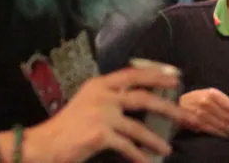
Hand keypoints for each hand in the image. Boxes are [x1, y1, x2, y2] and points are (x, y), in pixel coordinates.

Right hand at [28, 67, 191, 162]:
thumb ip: (109, 98)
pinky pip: (127, 145)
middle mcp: (103, 94)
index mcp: (100, 84)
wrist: (43, 144)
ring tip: (168, 148)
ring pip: (138, 125)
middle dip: (167, 105)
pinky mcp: (100, 134)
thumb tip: (136, 100)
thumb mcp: (87, 102)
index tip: (175, 75)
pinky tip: (148, 162)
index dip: (156, 74)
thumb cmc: (66, 126)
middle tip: (184, 113)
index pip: (133, 74)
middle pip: (143, 96)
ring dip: (155, 139)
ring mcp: (102, 114)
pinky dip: (139, 155)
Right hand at [179, 88, 228, 137]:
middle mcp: (208, 102)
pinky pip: (213, 130)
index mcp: (213, 93)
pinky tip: (227, 135)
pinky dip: (222, 134)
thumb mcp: (208, 94)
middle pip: (228, 116)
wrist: (177, 104)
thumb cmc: (195, 99)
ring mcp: (202, 113)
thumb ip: (222, 100)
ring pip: (222, 124)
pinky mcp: (197, 123)